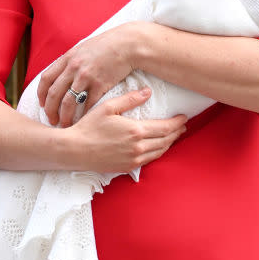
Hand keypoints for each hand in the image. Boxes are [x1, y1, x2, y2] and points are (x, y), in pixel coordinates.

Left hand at [38, 23, 137, 127]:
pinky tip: (83, 121)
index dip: (41, 94)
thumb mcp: (84, 48)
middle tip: (51, 120)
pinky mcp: (100, 85)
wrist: (128, 44)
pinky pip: (88, 104)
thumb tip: (63, 72)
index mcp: (68, 58)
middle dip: (50, 110)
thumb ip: (72, 60)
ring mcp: (86, 77)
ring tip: (66, 125)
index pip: (46, 78)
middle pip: (54, 93)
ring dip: (65, 116)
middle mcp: (74, 67)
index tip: (43, 104)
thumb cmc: (107, 45)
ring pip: (68, 102)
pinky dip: (84, 115)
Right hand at [64, 87, 186, 173]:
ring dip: (169, 143)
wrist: (74, 150)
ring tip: (173, 136)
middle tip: (182, 126)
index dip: (177, 122)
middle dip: (177, 132)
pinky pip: (149, 160)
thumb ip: (130, 99)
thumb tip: (148, 92)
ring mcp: (134, 159)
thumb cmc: (89, 127)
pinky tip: (158, 147)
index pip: (165, 127)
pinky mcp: (127, 167)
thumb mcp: (108, 107)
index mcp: (136, 130)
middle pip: (166, 140)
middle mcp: (138, 147)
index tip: (184, 117)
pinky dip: (157, 152)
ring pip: (159, 152)